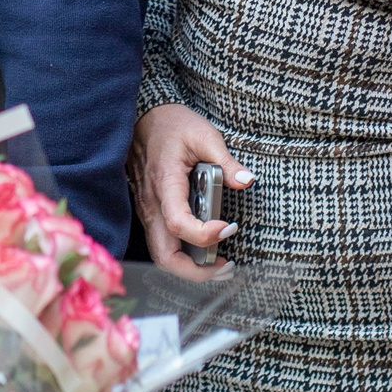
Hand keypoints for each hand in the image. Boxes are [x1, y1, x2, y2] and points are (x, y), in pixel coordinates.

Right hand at [129, 102, 250, 281]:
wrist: (145, 120)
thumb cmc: (173, 126)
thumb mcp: (204, 135)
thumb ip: (226, 161)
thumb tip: (246, 181)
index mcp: (165, 184)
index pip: (178, 223)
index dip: (205, 234)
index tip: (229, 227)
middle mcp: (152, 205)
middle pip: (165, 256)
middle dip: (196, 270)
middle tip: (226, 265)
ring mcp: (149, 212)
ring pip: (162, 256)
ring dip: (191, 268)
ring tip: (221, 263)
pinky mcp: (152, 215)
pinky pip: (164, 245)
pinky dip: (185, 257)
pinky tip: (207, 250)